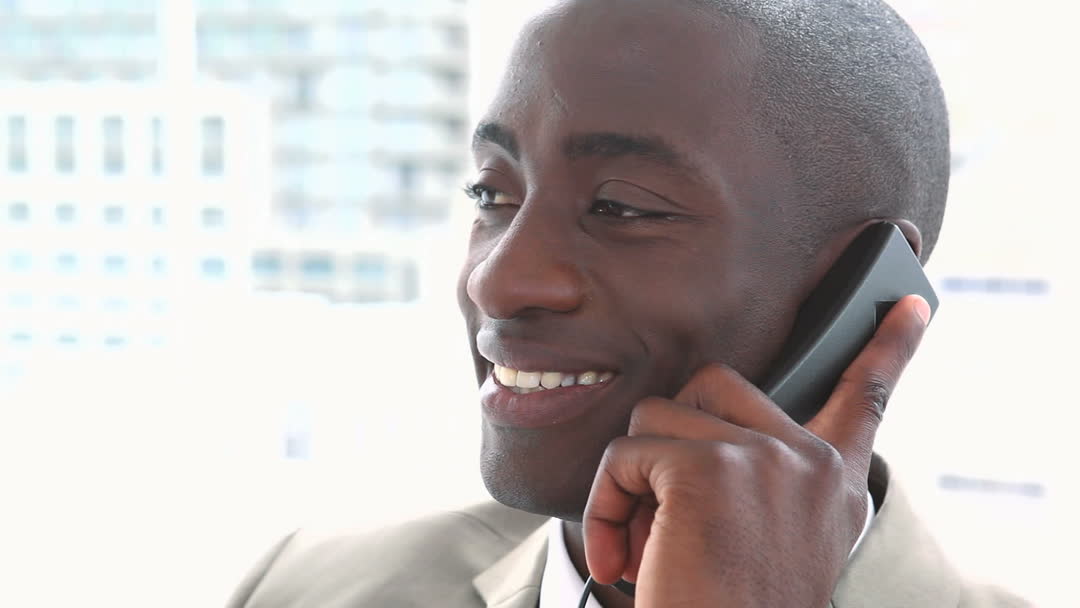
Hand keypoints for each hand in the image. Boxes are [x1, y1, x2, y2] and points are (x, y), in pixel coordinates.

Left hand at [582, 294, 930, 606]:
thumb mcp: (771, 541)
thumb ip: (761, 477)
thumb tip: (697, 422)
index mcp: (834, 484)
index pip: (865, 398)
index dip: (889, 348)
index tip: (910, 305)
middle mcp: (812, 465)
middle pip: (712, 387)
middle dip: (670, 442)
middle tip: (666, 515)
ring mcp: (764, 459)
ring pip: (657, 418)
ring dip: (633, 484)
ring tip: (647, 545)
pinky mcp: (707, 469)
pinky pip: (626, 455)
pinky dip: (606, 505)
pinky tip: (623, 560)